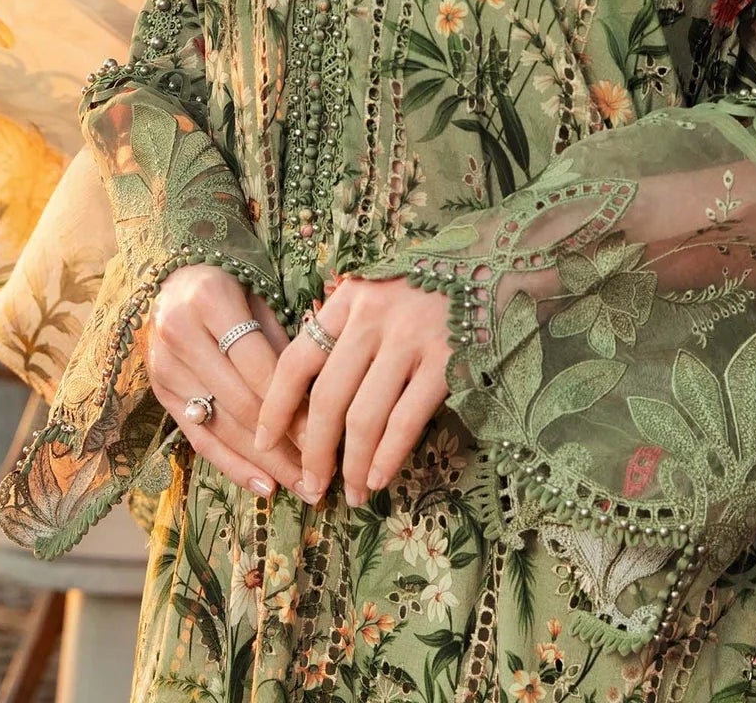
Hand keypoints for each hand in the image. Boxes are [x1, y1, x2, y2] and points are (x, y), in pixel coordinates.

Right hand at [144, 264, 304, 498]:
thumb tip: (320, 402)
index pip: (258, 366)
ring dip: (265, 462)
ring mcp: (165, 369)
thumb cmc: (230, 286)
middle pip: (240, 402)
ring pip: (222, 426)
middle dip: (284, 443)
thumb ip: (282, 344)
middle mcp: (180, 335)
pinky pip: (200, 439)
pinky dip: (233, 465)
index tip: (327, 435)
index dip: (292, 404)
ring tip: (302, 484)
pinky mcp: (161, 395)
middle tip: (321, 473)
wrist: (172, 281)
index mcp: (209, 300)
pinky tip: (264, 484)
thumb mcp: (260, 297)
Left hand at [255, 276, 451, 507]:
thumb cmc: (427, 282)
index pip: (297, 359)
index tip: (264, 442)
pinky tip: (379, 478)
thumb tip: (307, 393)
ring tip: (351, 493)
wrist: (491, 262)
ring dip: (353, 466)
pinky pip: (407, 420)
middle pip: (327, 398)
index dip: (276, 407)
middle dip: (314, 452)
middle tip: (311, 485)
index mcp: (348, 299)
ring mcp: (411, 340)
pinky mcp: (447, 360)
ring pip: (365, 417)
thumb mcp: (376, 290)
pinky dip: (388, 457)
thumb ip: (345, 328)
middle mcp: (374, 318)